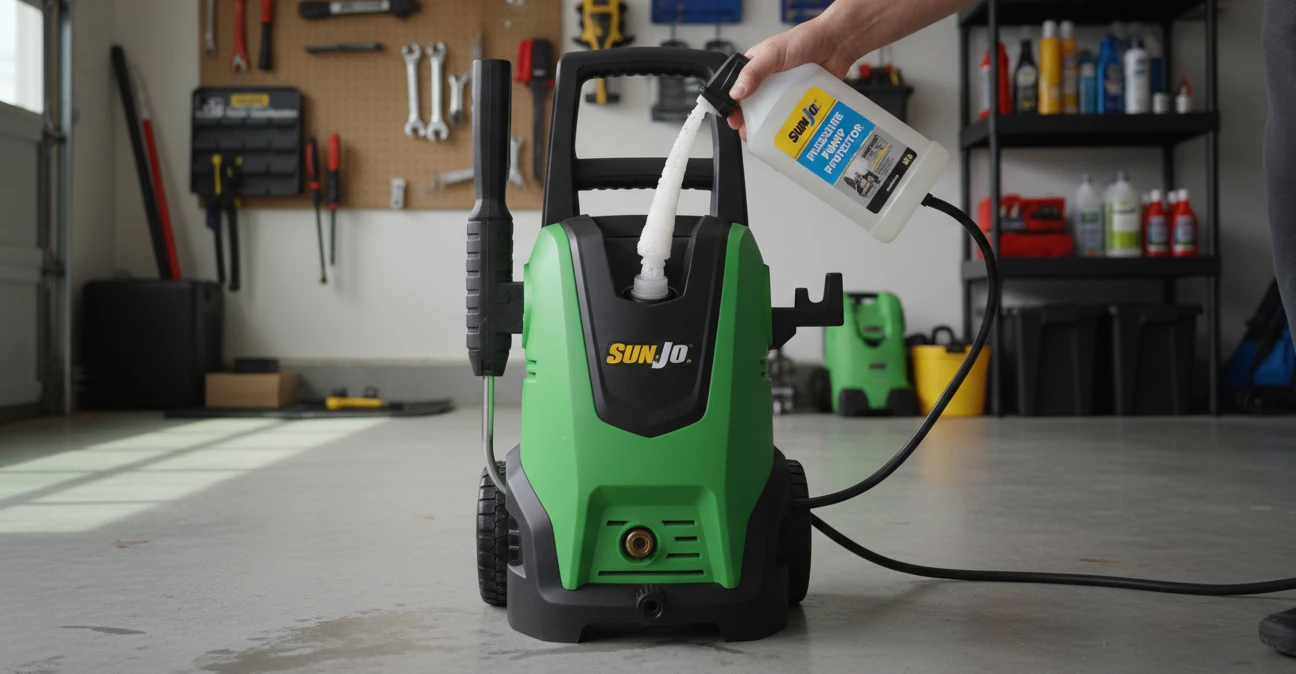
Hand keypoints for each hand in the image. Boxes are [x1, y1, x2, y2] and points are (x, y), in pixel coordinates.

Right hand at [726, 21, 861, 140]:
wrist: (837, 43)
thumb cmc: (805, 40)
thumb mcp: (773, 53)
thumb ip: (754, 71)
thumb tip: (737, 92)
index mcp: (755, 70)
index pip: (738, 91)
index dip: (733, 107)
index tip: (734, 120)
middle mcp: (768, 84)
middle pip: (753, 108)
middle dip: (749, 123)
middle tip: (748, 132)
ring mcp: (784, 94)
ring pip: (772, 116)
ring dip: (769, 128)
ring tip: (768, 137)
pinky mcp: (800, 102)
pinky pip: (792, 117)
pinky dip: (790, 127)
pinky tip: (789, 134)